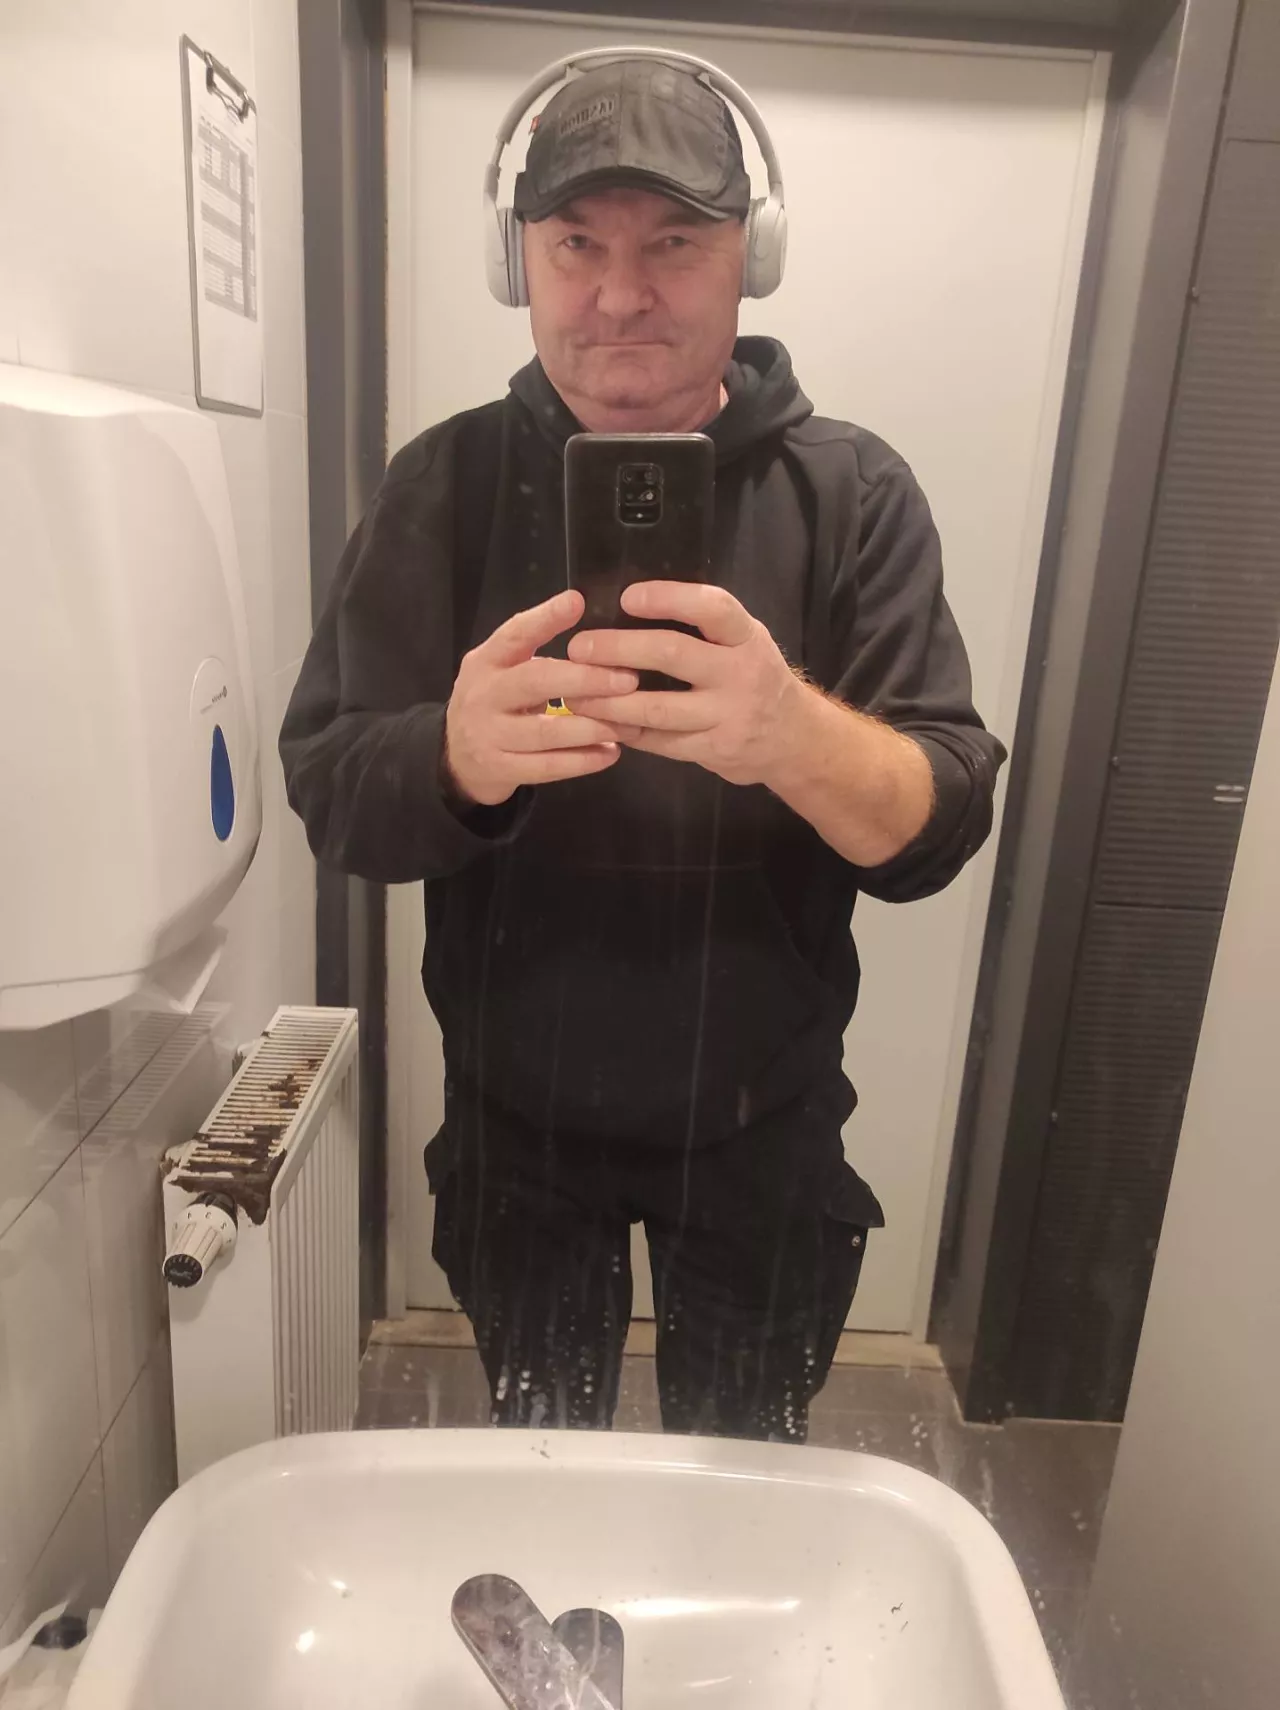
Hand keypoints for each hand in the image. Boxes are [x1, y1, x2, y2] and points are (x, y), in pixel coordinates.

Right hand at [444, 589, 638, 806]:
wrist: (456, 759)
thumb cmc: (495, 704)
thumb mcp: (503, 669)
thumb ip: (535, 647)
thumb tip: (591, 623)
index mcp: (486, 661)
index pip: (514, 634)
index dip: (545, 618)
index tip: (578, 602)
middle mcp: (483, 695)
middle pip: (535, 682)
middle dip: (586, 679)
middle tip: (628, 679)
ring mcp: (489, 735)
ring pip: (546, 732)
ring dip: (592, 727)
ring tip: (628, 724)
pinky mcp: (500, 769)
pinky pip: (548, 767)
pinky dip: (582, 761)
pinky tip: (610, 753)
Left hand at [565, 582, 805, 786]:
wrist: (793, 738)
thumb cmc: (753, 676)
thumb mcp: (743, 641)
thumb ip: (703, 627)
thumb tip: (629, 607)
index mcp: (745, 636)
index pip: (712, 608)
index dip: (669, 599)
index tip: (628, 598)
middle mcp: (741, 673)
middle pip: (674, 654)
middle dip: (619, 648)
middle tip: (578, 647)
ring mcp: (728, 715)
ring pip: (658, 708)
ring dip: (609, 700)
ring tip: (574, 693)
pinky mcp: (714, 750)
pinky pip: (660, 741)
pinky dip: (625, 730)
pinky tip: (598, 720)